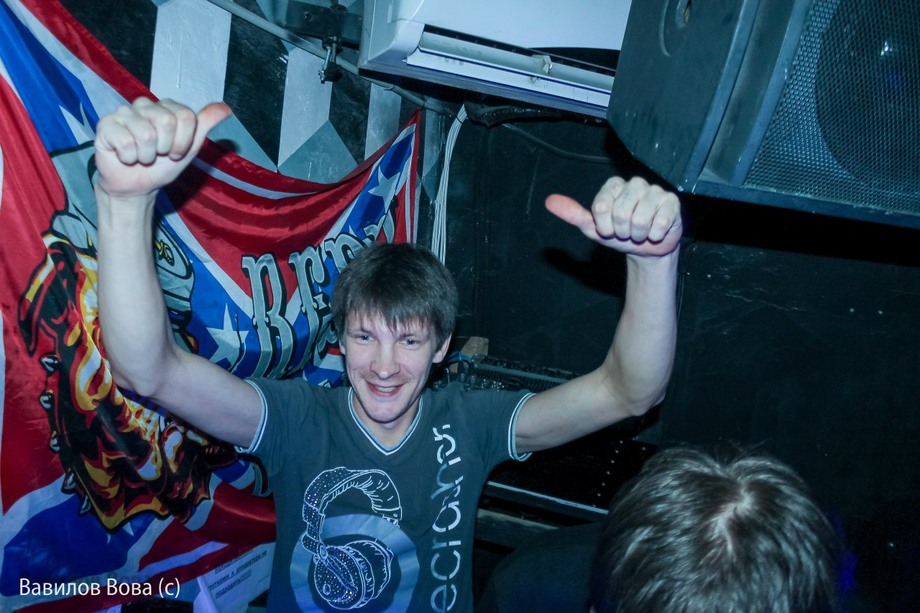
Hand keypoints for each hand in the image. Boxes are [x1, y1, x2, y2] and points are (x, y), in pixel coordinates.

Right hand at [94, 97, 230, 201]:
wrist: (137, 186)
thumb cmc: (163, 165)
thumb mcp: (190, 147)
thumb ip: (205, 125)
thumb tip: (226, 109)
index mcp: (166, 107)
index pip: (186, 117)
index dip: (183, 142)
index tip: (175, 152)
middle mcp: (144, 105)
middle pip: (167, 122)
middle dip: (166, 148)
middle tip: (158, 155)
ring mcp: (123, 113)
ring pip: (146, 134)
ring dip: (147, 156)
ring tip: (142, 157)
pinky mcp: (105, 125)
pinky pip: (126, 142)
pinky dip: (129, 158)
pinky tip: (126, 157)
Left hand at [545, 176, 681, 256]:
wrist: (646, 248)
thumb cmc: (618, 234)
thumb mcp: (593, 228)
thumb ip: (573, 214)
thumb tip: (549, 201)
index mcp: (614, 185)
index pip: (601, 208)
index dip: (604, 227)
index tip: (609, 230)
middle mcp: (635, 183)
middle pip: (621, 214)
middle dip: (622, 232)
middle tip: (626, 232)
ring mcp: (655, 191)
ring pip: (640, 219)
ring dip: (638, 235)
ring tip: (640, 232)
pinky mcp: (672, 202)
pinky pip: (660, 223)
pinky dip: (654, 235)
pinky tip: (655, 232)